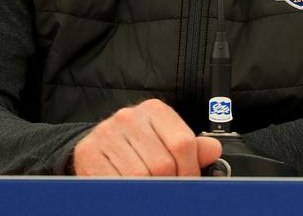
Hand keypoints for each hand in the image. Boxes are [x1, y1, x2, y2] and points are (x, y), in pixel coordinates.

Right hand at [71, 99, 222, 176]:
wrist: (98, 148)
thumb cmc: (138, 147)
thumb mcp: (166, 140)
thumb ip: (192, 147)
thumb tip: (213, 150)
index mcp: (154, 110)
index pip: (183, 143)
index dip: (189, 170)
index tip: (187, 182)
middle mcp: (129, 117)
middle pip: (162, 164)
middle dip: (168, 184)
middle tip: (166, 191)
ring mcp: (107, 133)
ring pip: (139, 176)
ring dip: (147, 191)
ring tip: (147, 190)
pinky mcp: (89, 152)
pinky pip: (115, 183)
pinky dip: (126, 193)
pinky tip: (129, 190)